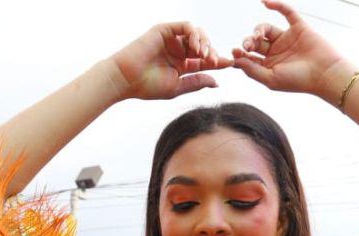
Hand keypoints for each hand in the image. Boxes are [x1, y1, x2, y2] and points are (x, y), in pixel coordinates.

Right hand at [106, 22, 230, 101]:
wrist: (127, 79)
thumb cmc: (148, 86)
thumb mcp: (177, 87)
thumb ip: (197, 82)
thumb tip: (217, 82)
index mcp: (182, 65)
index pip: (204, 61)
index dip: (218, 61)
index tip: (230, 63)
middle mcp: (178, 51)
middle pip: (204, 46)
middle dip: (212, 52)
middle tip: (214, 61)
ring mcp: (172, 39)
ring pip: (197, 34)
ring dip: (204, 43)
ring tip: (203, 55)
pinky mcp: (165, 30)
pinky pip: (186, 26)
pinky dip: (194, 34)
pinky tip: (195, 46)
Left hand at [232, 0, 348, 96]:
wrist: (324, 74)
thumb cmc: (298, 81)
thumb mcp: (271, 79)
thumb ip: (252, 70)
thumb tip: (235, 60)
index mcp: (269, 66)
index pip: (249, 57)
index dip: (240, 53)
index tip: (235, 51)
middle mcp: (276, 52)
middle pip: (255, 42)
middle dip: (249, 42)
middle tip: (249, 45)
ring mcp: (287, 39)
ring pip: (266, 28)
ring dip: (258, 29)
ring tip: (258, 36)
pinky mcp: (298, 27)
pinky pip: (286, 12)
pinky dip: (276, 5)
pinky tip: (264, 1)